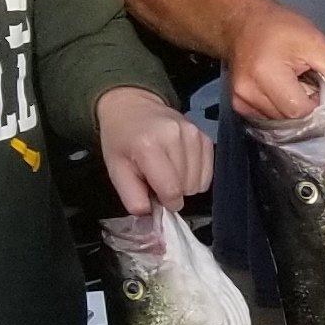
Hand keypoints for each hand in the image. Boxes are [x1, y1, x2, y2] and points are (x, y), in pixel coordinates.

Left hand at [96, 86, 214, 214]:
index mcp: (149, 146)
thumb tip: (152, 218)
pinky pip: (208, 172)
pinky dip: (196, 176)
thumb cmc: (121, 141)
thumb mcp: (116, 170)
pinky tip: (181, 166)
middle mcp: (175, 136)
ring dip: (185, 184)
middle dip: (174, 191)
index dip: (167, 202)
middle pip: (186, 187)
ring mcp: (193, 134)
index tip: (159, 199)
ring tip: (169, 171)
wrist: (132, 107)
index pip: (171, 190)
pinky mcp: (204, 136)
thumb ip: (132, 198)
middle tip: (158, 179)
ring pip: (199, 182)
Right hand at [226, 0, 324, 123]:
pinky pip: (268, 119)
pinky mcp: (238, 105)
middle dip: (305, 107)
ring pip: (280, 122)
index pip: (300, 111)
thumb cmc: (281, 28)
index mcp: (266, 74)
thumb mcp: (317, 43)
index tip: (320, 88)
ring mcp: (240, 101)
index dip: (316, 105)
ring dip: (293, 109)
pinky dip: (280, 109)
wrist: (242, 22)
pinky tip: (280, 90)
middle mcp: (247, 93)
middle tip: (307, 84)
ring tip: (292, 84)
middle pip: (289, 120)